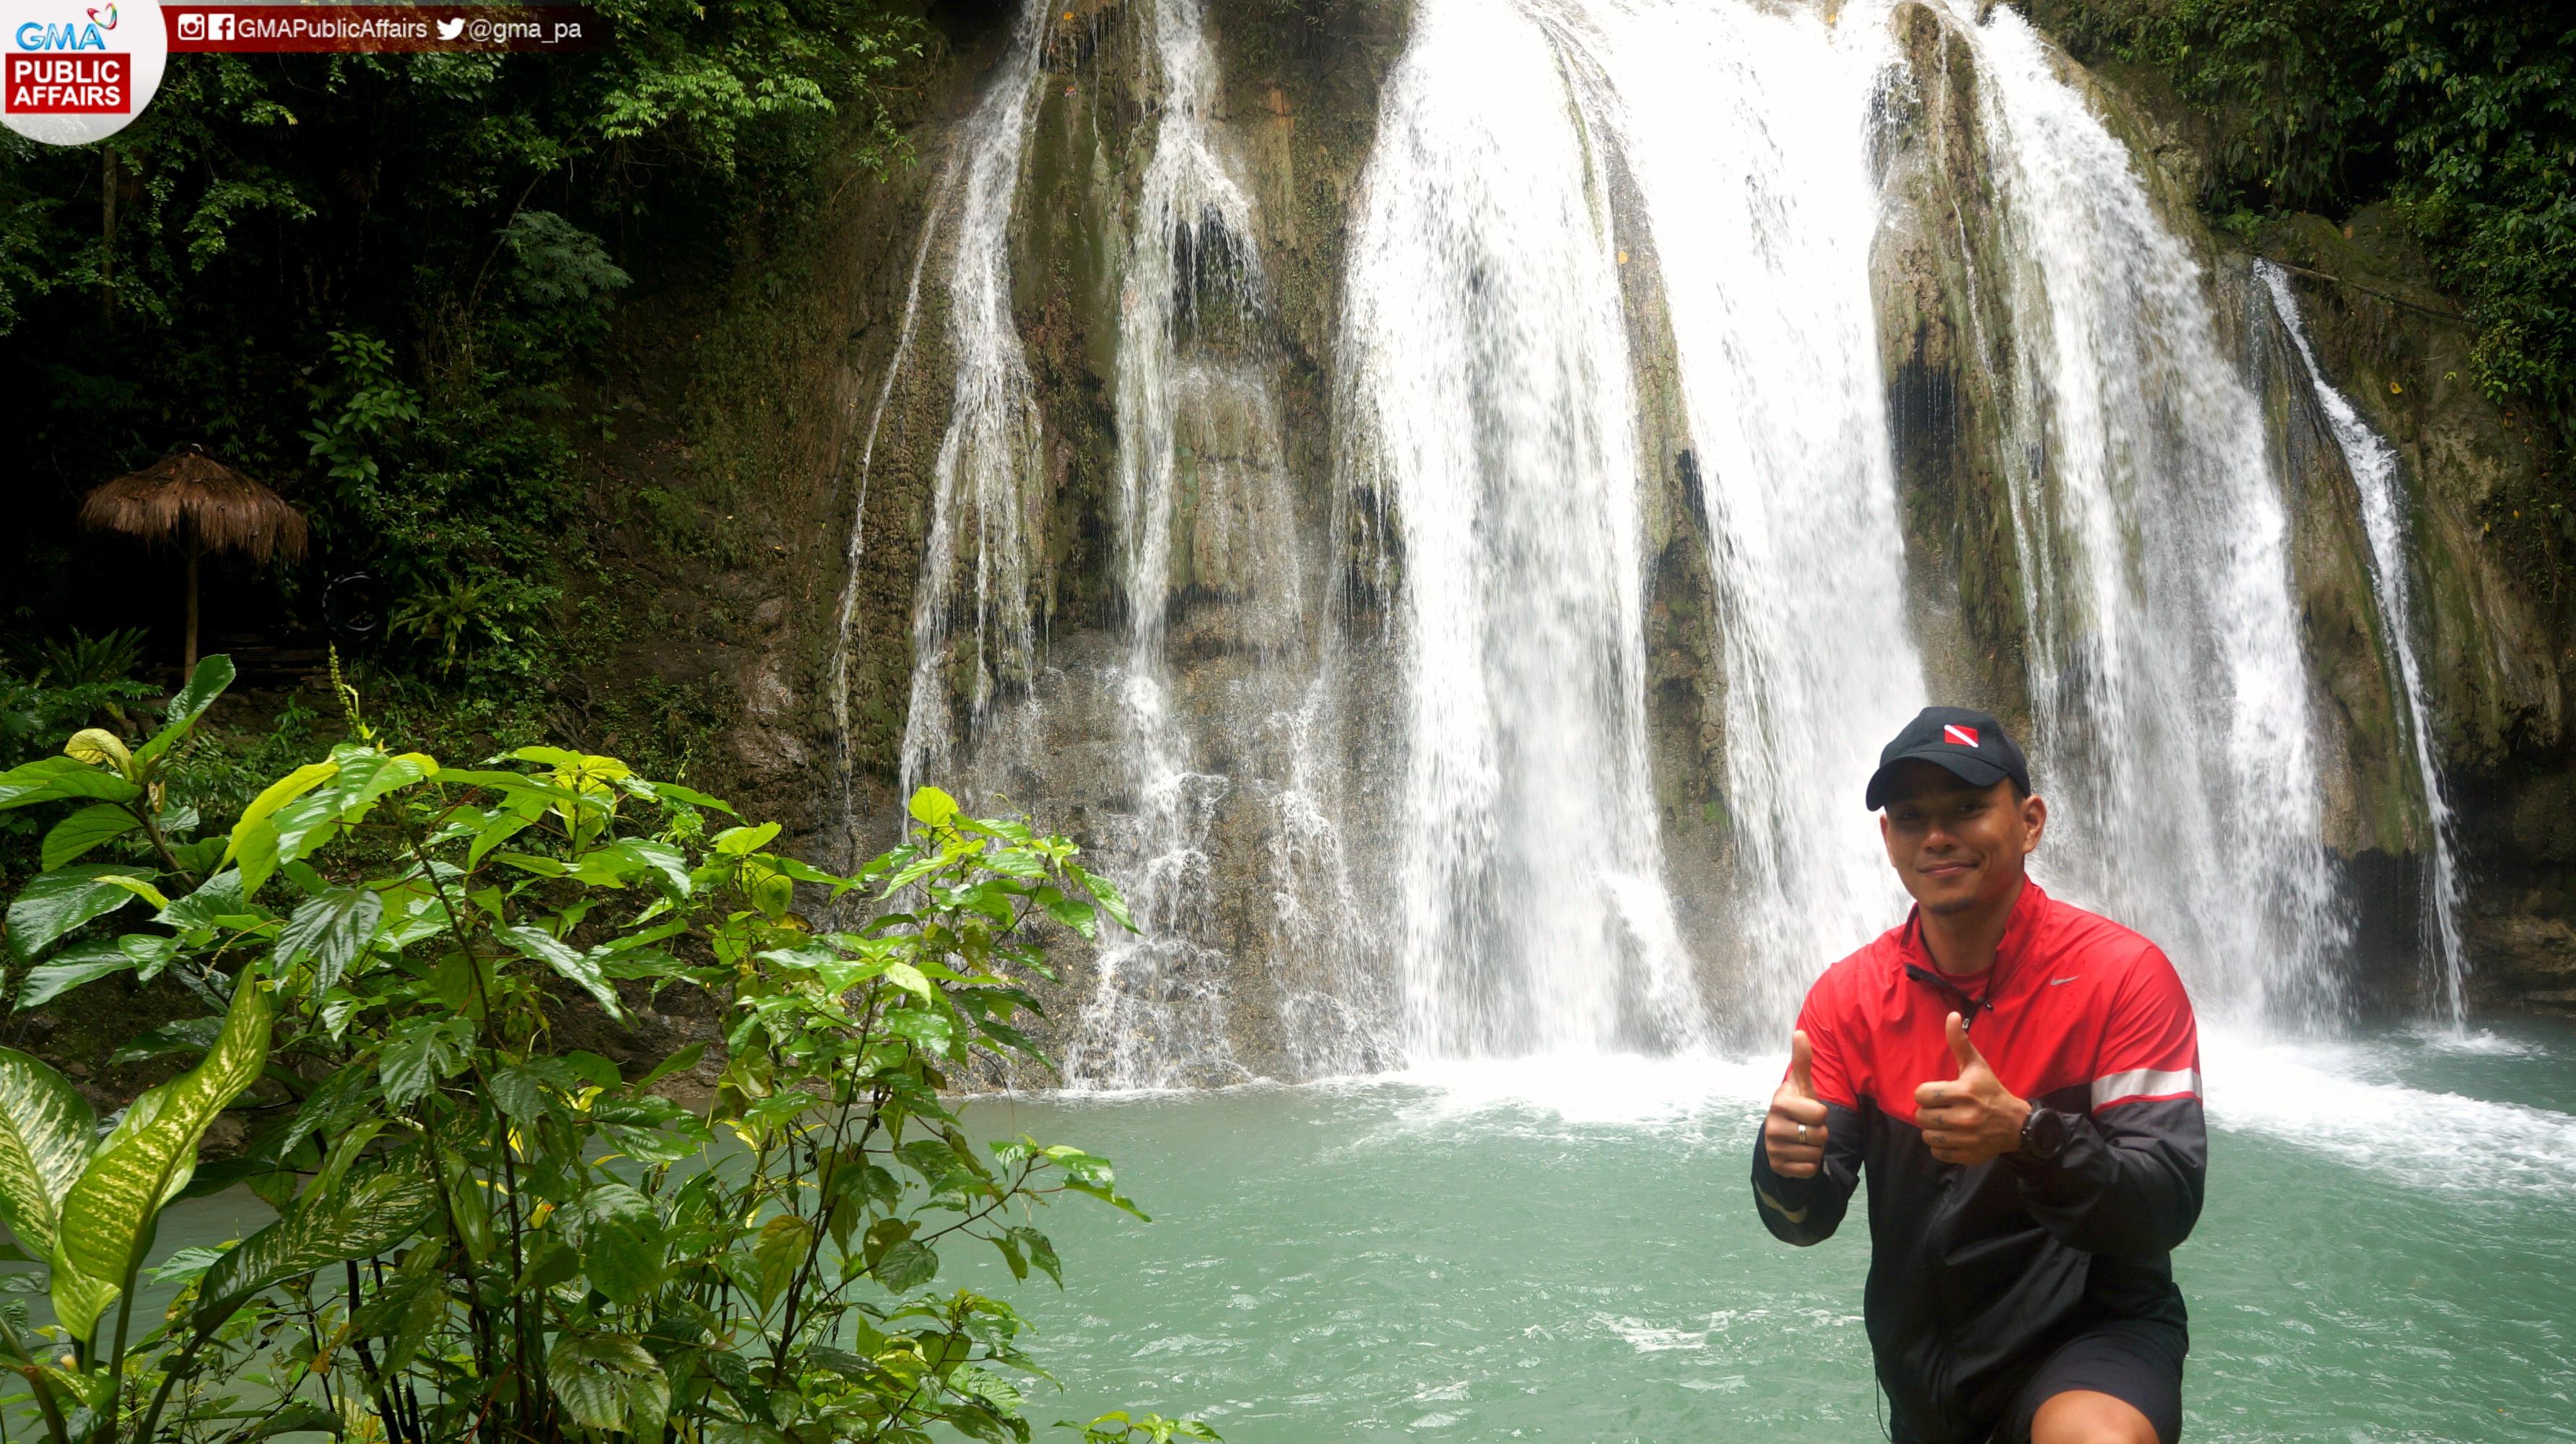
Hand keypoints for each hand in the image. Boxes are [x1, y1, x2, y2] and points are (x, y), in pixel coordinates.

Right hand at [1763, 1030, 1829, 1177]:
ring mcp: (1773, 1148)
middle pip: (1819, 1135)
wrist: (1780, 1138)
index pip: (1819, 1113)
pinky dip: (1810, 1165)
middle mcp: (1771, 1125)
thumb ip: (1802, 1061)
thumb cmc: (1796, 1108)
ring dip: (1815, 1149)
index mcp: (1779, 1102)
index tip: (1808, 1111)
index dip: (1820, 1113)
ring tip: (1803, 1140)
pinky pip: (1809, 1170)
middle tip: (1807, 1127)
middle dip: (1819, 1133)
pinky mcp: (1778, 1167)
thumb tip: (1800, 1031)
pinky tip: (1799, 1155)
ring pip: (1815, 1153)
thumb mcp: (1801, 1086)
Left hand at [1914, 1011, 2029, 1165]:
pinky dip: (1941, 1146)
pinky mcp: (1967, 1155)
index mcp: (1964, 1092)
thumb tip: (1952, 1015)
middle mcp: (1964, 1117)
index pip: (1921, 1095)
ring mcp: (1966, 1139)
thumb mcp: (1977, 1066)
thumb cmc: (1992, 1091)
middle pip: (1922, 1117)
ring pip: (1927, 1136)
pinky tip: (1951, 1137)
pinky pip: (1938, 1153)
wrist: (2017, 1124)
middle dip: (1928, 1112)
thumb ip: (1960, 1043)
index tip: (1937, 1093)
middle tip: (1941, 1108)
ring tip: (1945, 1123)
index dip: (1926, 1094)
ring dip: (1933, 1130)